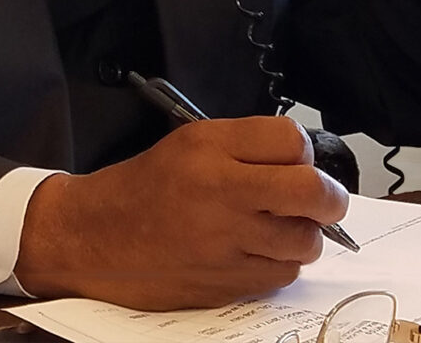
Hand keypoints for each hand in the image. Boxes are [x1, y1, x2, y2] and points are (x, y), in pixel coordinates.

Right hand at [14, 116, 349, 309]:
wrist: (92, 237)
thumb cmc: (139, 191)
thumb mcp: (184, 145)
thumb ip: (243, 148)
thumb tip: (304, 165)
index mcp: (206, 147)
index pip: (291, 139)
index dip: (300, 152)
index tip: (293, 161)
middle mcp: (220, 190)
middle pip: (314, 192)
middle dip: (328, 197)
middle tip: (319, 199)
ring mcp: (226, 239)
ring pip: (306, 240)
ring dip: (301, 234)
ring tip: (273, 227)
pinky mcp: (228, 280)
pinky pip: (283, 273)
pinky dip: (277, 263)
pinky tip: (251, 251)